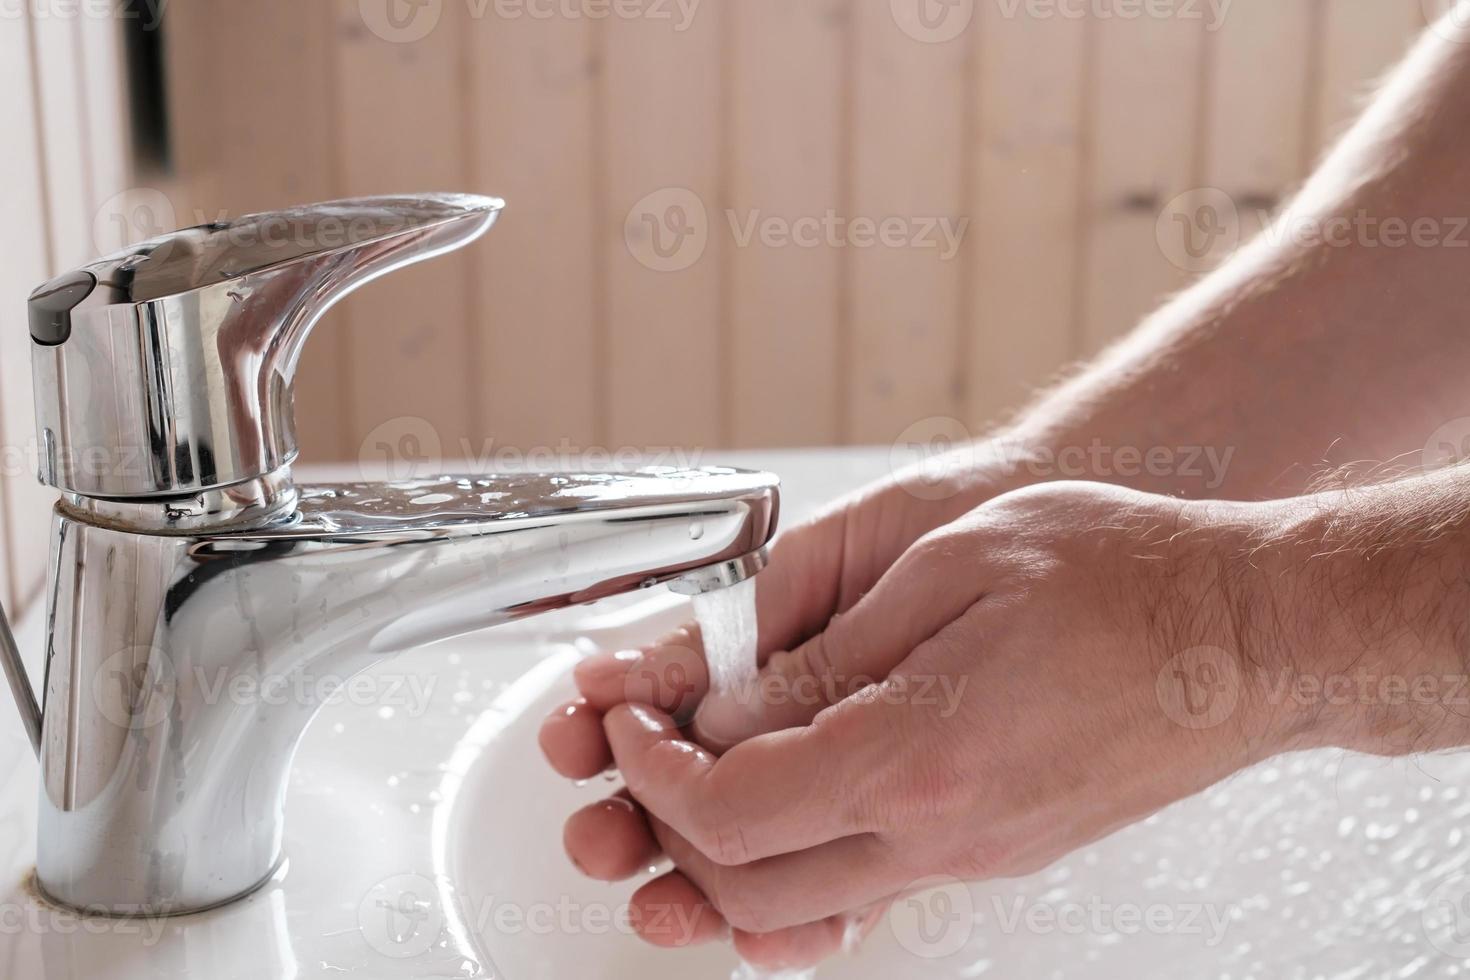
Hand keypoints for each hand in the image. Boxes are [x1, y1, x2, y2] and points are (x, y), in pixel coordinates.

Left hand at [546, 479, 1310, 968]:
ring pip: (805, 900)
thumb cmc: (1122, 576)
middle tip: (644, 755)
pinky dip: (801, 856)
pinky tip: (790, 795)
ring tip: (696, 778)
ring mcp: (974, 855)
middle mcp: (942, 833)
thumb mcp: (950, 569)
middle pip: (749, 881)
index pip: (727, 809)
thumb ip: (823, 653)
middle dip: (668, 825)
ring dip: (726, 852)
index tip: (629, 723)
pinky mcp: (997, 849)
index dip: (651, 769)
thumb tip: (723, 708)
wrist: (1252, 634)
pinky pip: (870, 882)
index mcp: (916, 757)